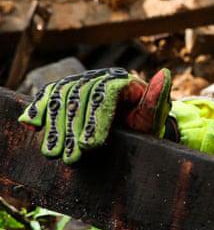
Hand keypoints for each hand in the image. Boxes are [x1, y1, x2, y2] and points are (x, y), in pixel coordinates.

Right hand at [19, 68, 171, 163]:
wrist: (135, 125)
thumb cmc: (146, 121)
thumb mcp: (154, 114)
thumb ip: (156, 97)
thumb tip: (165, 73)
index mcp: (122, 80)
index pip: (103, 95)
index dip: (95, 120)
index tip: (91, 145)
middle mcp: (100, 77)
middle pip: (79, 97)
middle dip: (73, 129)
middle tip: (71, 156)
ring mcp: (81, 81)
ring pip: (62, 98)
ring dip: (55, 126)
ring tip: (54, 152)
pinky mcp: (67, 91)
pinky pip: (50, 96)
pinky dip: (39, 109)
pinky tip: (32, 124)